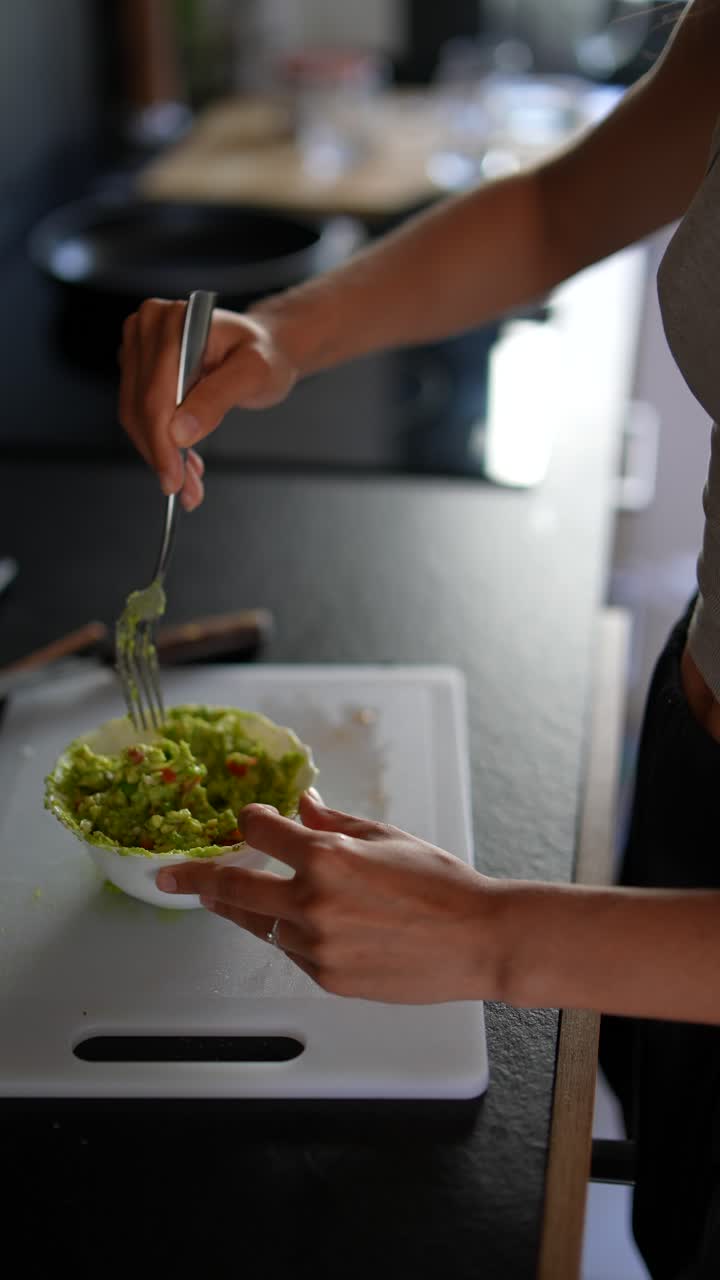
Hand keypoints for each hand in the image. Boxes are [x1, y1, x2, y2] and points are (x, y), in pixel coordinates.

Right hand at [118, 299, 297, 507]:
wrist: (264, 348)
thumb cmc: (263, 353)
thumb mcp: (254, 373)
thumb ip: (217, 399)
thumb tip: (180, 431)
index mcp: (173, 320)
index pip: (155, 394)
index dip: (162, 443)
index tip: (174, 480)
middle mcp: (148, 328)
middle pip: (140, 408)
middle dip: (162, 456)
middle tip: (185, 491)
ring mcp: (140, 348)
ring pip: (135, 417)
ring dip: (160, 456)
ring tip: (189, 482)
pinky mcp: (139, 369)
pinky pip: (140, 415)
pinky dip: (160, 445)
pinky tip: (184, 462)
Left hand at [155, 791, 501, 1002]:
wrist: (479, 940)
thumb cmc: (440, 884)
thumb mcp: (385, 837)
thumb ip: (333, 822)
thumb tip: (301, 804)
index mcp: (327, 857)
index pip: (259, 833)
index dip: (249, 822)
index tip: (244, 821)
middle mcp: (313, 903)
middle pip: (233, 888)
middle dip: (196, 878)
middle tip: (169, 876)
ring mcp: (317, 946)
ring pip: (260, 924)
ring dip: (245, 908)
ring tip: (223, 898)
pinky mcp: (328, 978)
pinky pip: (292, 951)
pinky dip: (290, 934)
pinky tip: (306, 924)